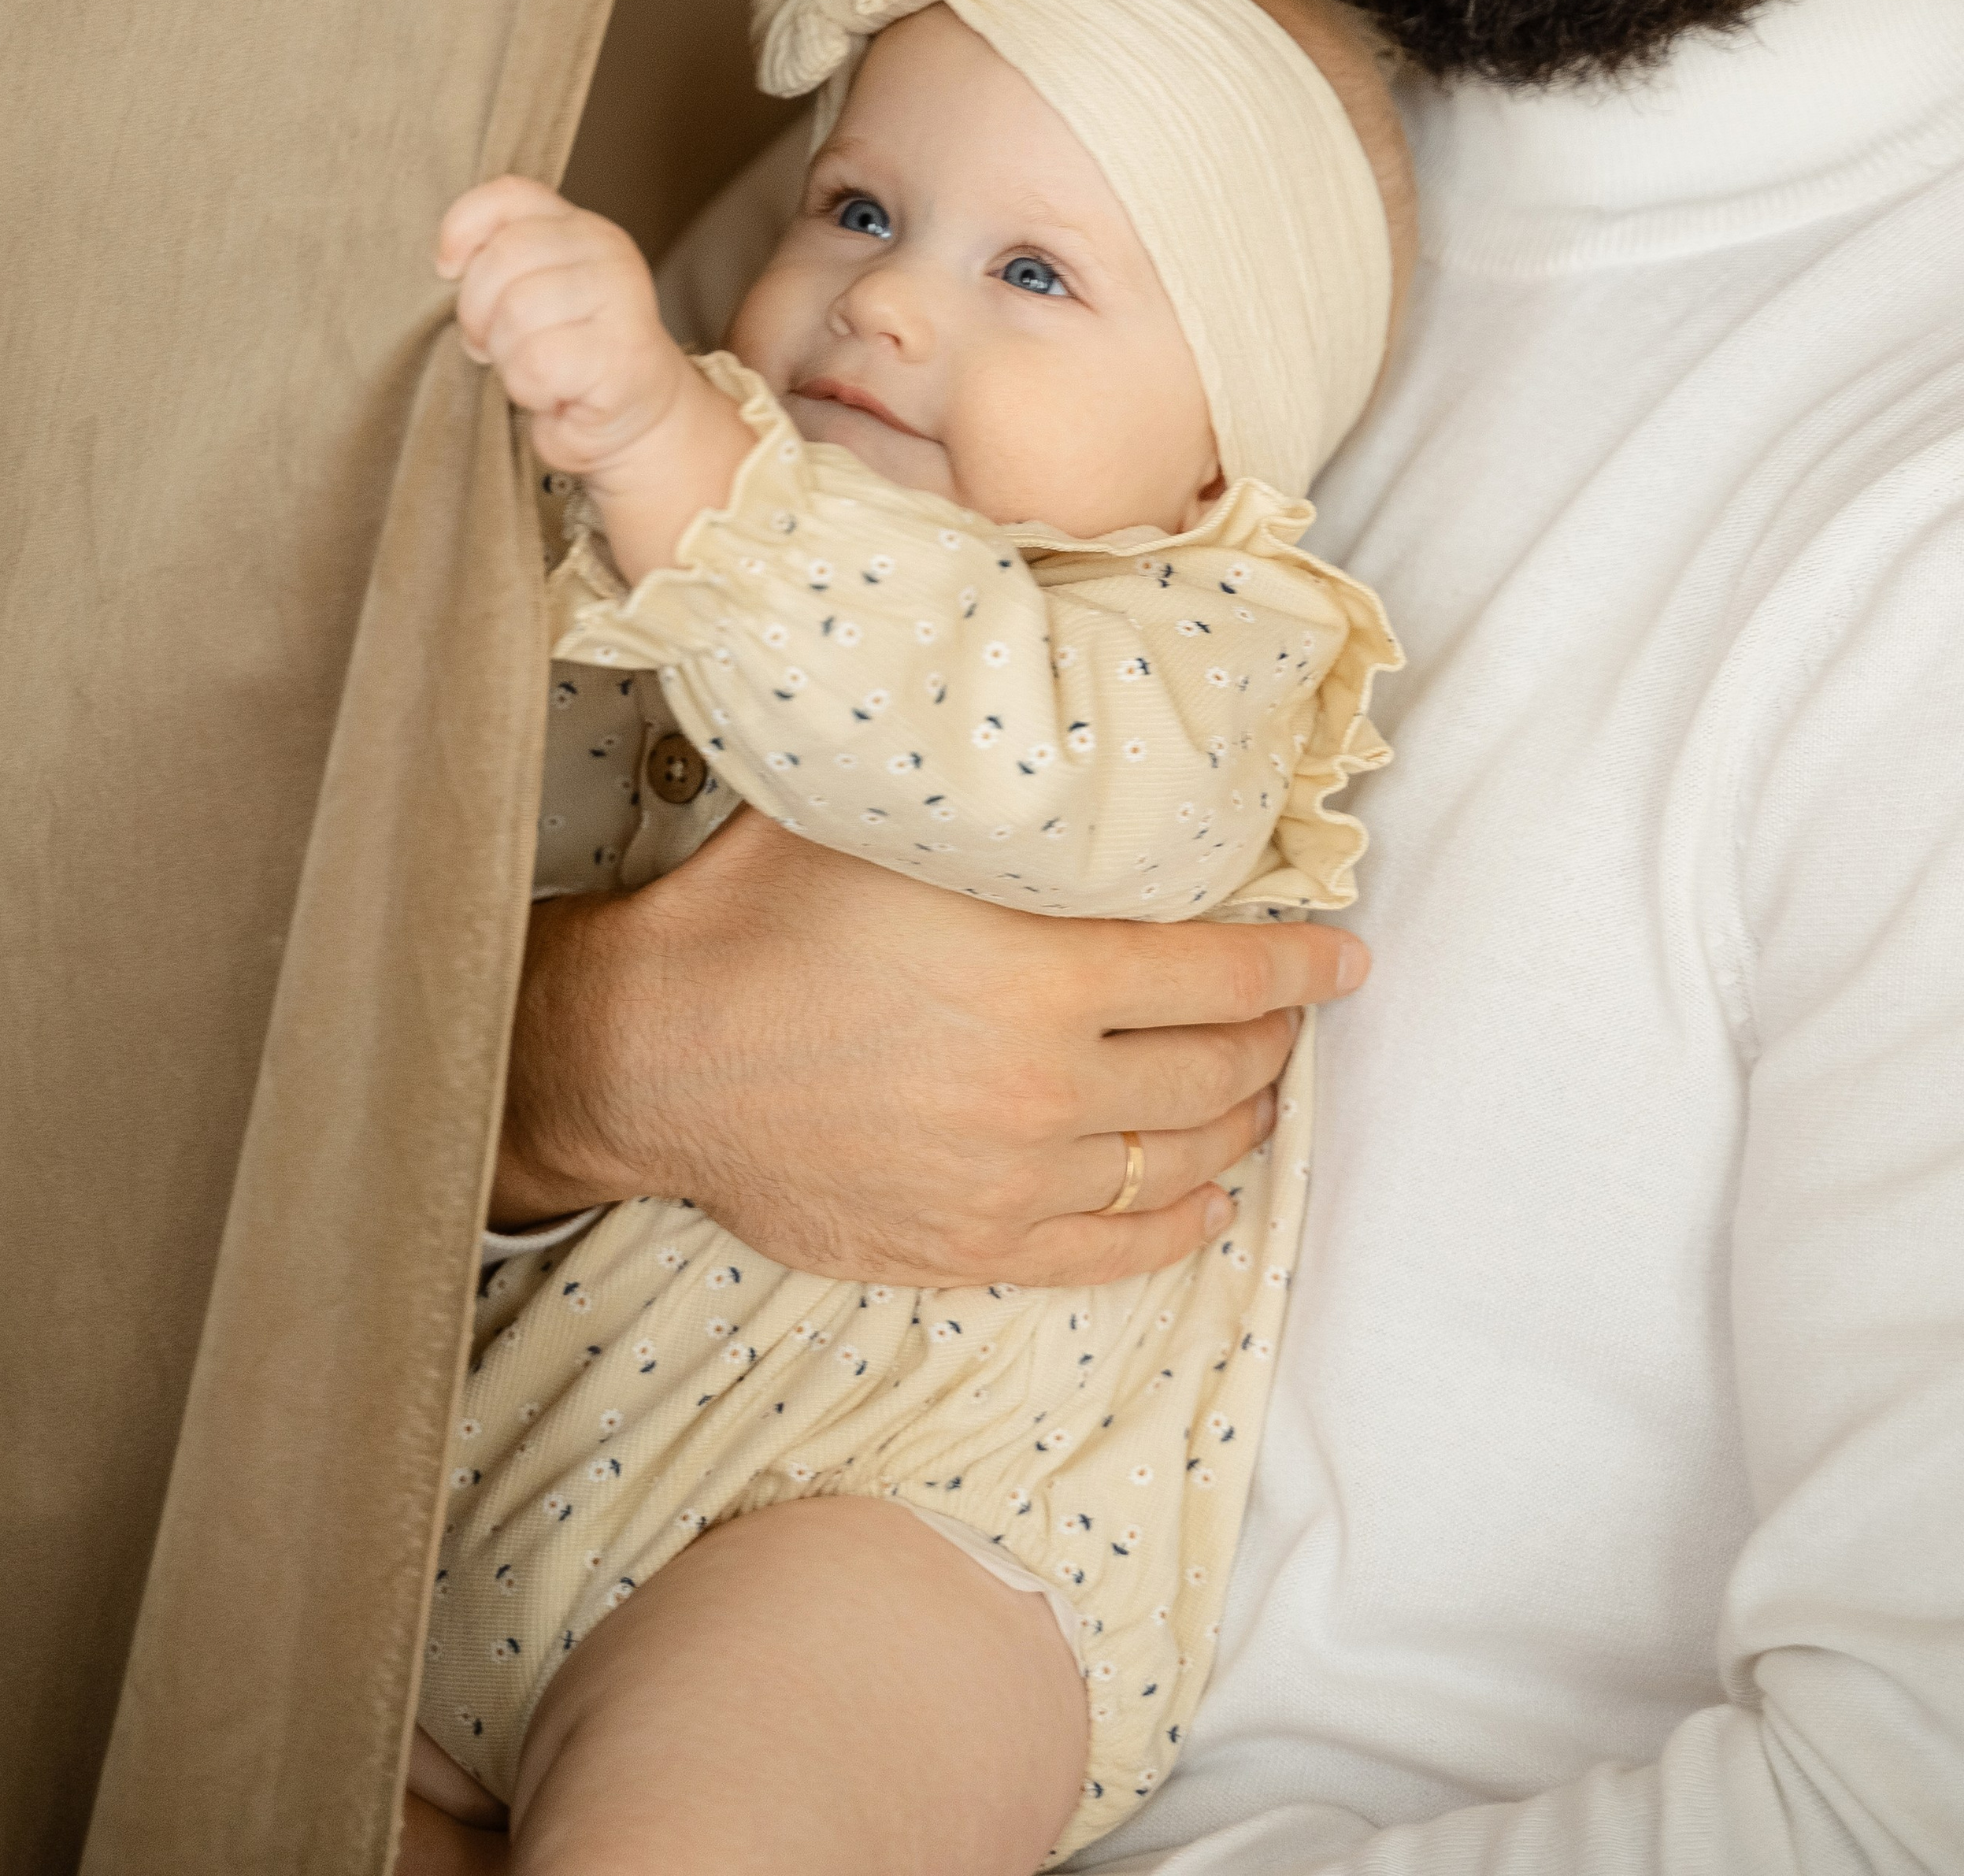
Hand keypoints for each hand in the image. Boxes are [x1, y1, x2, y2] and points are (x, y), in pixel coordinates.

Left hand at [435, 177, 746, 571]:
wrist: (639, 419)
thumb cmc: (571, 357)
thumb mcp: (533, 293)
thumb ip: (500, 264)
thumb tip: (450, 264)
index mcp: (578, 227)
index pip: (509, 197)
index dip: (462, 229)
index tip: (449, 270)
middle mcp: (606, 250)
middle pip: (504, 257)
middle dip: (477, 311)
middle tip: (492, 345)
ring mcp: (622, 297)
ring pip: (517, 311)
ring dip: (507, 355)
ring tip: (531, 370)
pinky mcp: (623, 351)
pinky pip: (537, 361)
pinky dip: (529, 388)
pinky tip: (553, 392)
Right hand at [492, 809, 1370, 1284]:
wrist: (653, 1054)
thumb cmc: (761, 916)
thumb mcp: (885, 823)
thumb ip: (996, 806)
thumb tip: (1076, 748)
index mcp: (1039, 973)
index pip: (1223, 972)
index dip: (1301, 965)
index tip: (1346, 958)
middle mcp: (1046, 1086)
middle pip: (1219, 1071)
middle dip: (1273, 1040)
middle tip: (1288, 1015)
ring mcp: (1014, 1181)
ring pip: (1183, 1160)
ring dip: (1239, 1123)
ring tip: (1252, 1090)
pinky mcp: (973, 1249)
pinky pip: (1119, 1248)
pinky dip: (1180, 1220)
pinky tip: (1203, 1194)